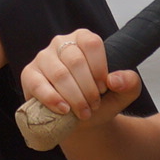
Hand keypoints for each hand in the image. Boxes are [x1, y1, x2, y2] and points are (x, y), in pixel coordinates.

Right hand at [22, 28, 140, 130]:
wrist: (79, 121)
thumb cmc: (99, 101)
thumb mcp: (122, 94)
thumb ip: (130, 83)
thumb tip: (115, 79)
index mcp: (83, 39)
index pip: (92, 44)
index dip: (99, 69)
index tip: (104, 89)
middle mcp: (61, 43)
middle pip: (75, 60)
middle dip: (87, 88)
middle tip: (93, 105)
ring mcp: (43, 57)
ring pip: (59, 74)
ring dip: (74, 97)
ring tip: (83, 112)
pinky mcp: (29, 75)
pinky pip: (39, 85)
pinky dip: (53, 99)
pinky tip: (64, 110)